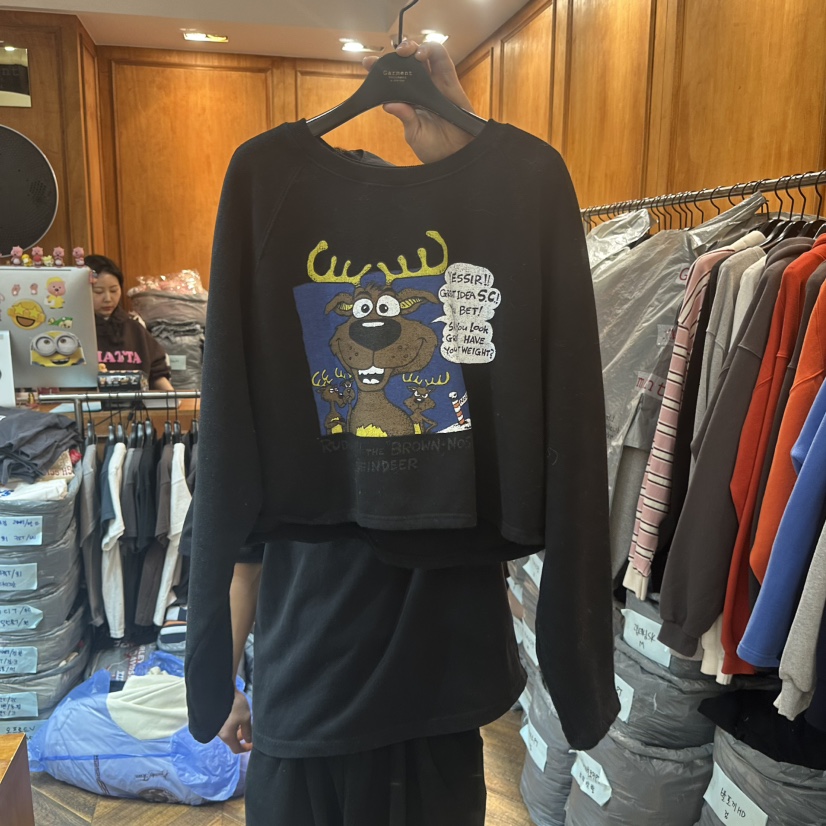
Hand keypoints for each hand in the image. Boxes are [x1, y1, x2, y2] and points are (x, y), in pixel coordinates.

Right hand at [218, 688, 252, 753]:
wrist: (219, 690)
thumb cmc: (234, 705)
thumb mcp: (245, 718)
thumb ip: (248, 731)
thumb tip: (248, 740)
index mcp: (227, 736)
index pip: (236, 749)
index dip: (246, 748)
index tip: (253, 743)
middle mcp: (219, 734)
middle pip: (232, 740)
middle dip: (242, 737)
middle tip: (250, 728)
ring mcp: (216, 726)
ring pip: (228, 732)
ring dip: (237, 730)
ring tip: (244, 720)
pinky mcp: (215, 718)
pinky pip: (225, 726)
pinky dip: (232, 725)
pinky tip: (236, 715)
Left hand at [363, 40, 477, 163]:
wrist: (454, 157)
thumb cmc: (434, 149)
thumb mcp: (414, 134)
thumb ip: (405, 117)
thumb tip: (388, 104)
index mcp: (410, 100)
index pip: (394, 79)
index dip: (381, 69)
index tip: (368, 63)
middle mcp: (423, 89)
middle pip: (411, 62)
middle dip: (400, 52)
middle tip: (390, 55)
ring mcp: (437, 85)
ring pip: (427, 56)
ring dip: (417, 48)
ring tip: (407, 52)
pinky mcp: (452, 84)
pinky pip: (444, 62)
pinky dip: (434, 52)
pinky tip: (422, 55)